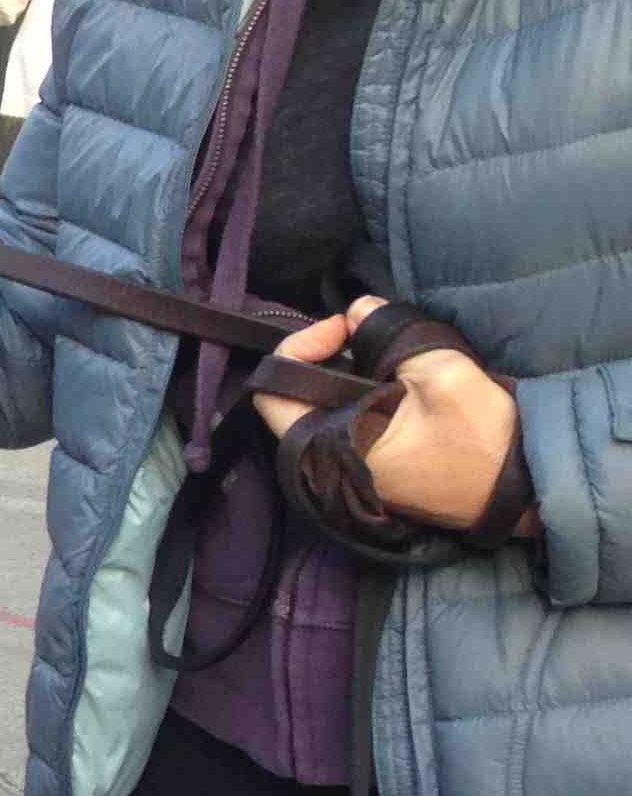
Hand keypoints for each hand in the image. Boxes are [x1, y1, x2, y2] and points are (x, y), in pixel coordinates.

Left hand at [253, 297, 529, 531]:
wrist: (522, 487)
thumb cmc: (483, 437)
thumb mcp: (442, 373)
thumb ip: (391, 336)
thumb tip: (358, 309)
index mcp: (335, 448)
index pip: (272, 397)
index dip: (297, 350)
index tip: (341, 329)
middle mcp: (330, 467)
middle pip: (292, 402)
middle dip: (320, 358)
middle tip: (359, 332)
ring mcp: (350, 472)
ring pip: (319, 412)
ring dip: (339, 375)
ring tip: (375, 349)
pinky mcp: (371, 470)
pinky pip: (343, 425)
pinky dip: (355, 396)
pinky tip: (388, 377)